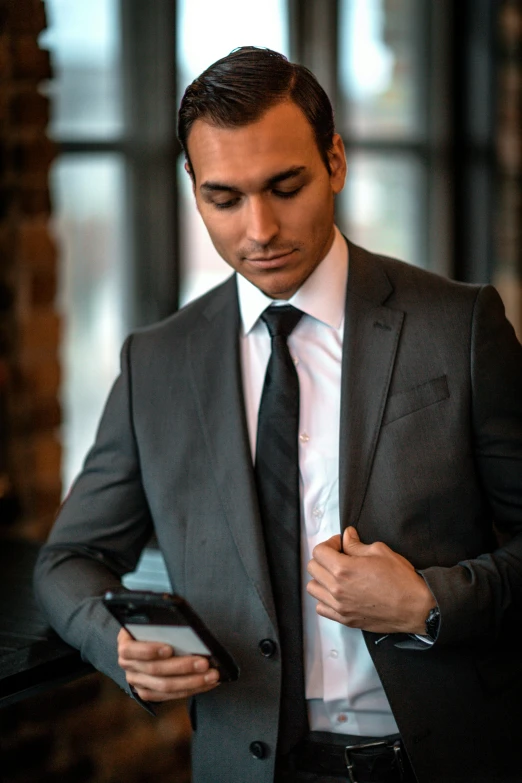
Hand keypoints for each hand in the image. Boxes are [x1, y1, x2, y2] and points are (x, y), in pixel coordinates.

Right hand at [117, 628, 219, 701]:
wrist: (144, 641)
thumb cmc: (153, 627)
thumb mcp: (152, 620)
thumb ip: (162, 623)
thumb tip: (185, 625)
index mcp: (126, 643)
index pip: (131, 650)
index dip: (149, 650)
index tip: (169, 649)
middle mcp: (128, 665)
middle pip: (155, 670)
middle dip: (182, 667)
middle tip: (204, 663)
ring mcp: (137, 682)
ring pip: (165, 686)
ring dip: (192, 682)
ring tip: (212, 675)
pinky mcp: (148, 693)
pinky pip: (170, 696)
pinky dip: (191, 689)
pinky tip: (208, 683)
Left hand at [306, 526, 435, 633]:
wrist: (416, 608)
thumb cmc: (401, 579)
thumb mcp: (379, 551)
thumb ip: (356, 544)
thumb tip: (346, 536)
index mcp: (343, 569)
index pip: (319, 551)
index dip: (329, 543)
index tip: (341, 544)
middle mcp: (337, 589)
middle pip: (312, 568)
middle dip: (324, 558)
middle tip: (339, 557)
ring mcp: (339, 606)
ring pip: (313, 589)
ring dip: (321, 578)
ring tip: (337, 575)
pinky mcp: (345, 619)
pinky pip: (321, 608)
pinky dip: (324, 599)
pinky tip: (338, 593)